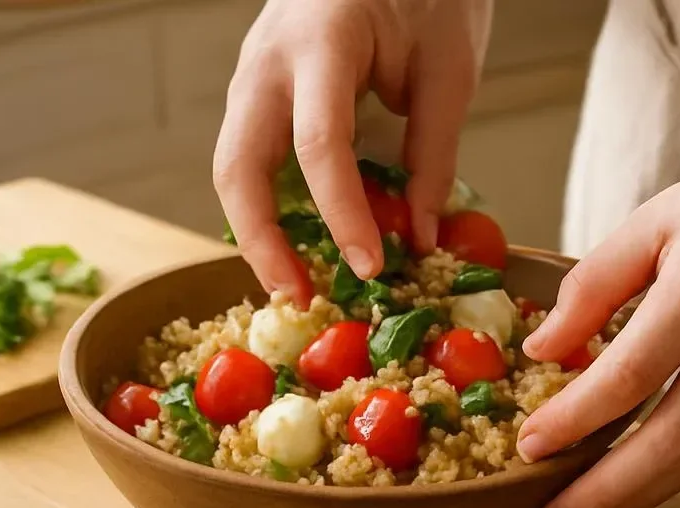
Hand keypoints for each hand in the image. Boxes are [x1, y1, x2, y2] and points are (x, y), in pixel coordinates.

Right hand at [214, 0, 490, 300]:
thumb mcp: (448, 67)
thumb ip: (434, 155)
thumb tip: (420, 238)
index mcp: (322, 39)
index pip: (319, 144)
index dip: (342, 215)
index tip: (371, 267)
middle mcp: (269, 59)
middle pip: (239, 167)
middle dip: (264, 242)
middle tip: (301, 296)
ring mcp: (252, 73)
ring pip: (231, 169)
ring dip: (255, 234)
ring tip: (295, 284)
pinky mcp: (256, 91)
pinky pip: (247, 160)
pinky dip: (263, 210)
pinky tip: (293, 247)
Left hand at [517, 133, 679, 507]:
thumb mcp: (658, 218)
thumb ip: (595, 284)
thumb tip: (542, 351)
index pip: (632, 372)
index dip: (577, 418)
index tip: (530, 445)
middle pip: (672, 435)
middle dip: (607, 489)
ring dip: (638, 499)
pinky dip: (675, 481)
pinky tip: (634, 498)